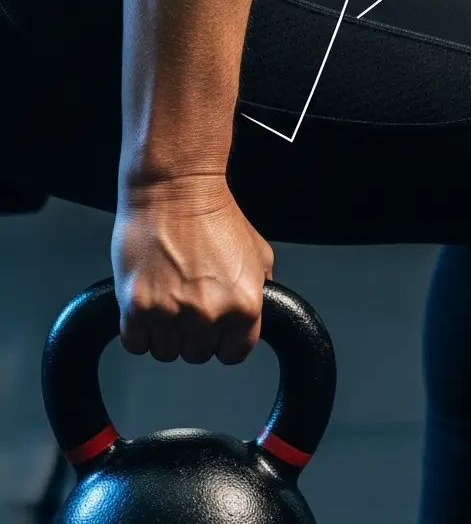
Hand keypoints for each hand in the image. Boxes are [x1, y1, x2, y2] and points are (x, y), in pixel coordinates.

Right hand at [112, 178, 274, 364]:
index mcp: (245, 306)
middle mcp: (210, 315)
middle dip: (194, 334)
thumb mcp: (258, 253)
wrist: (176, 190)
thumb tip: (256, 315)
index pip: (234, 354)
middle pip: (198, 355)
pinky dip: (138, 330)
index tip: (217, 332)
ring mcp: (172, 314)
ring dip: (165, 334)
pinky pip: (136, 344)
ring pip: (166, 352)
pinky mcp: (137, 308)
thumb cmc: (215, 215)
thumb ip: (261, 289)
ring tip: (167, 299)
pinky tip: (147, 304)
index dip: (224, 343)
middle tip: (189, 304)